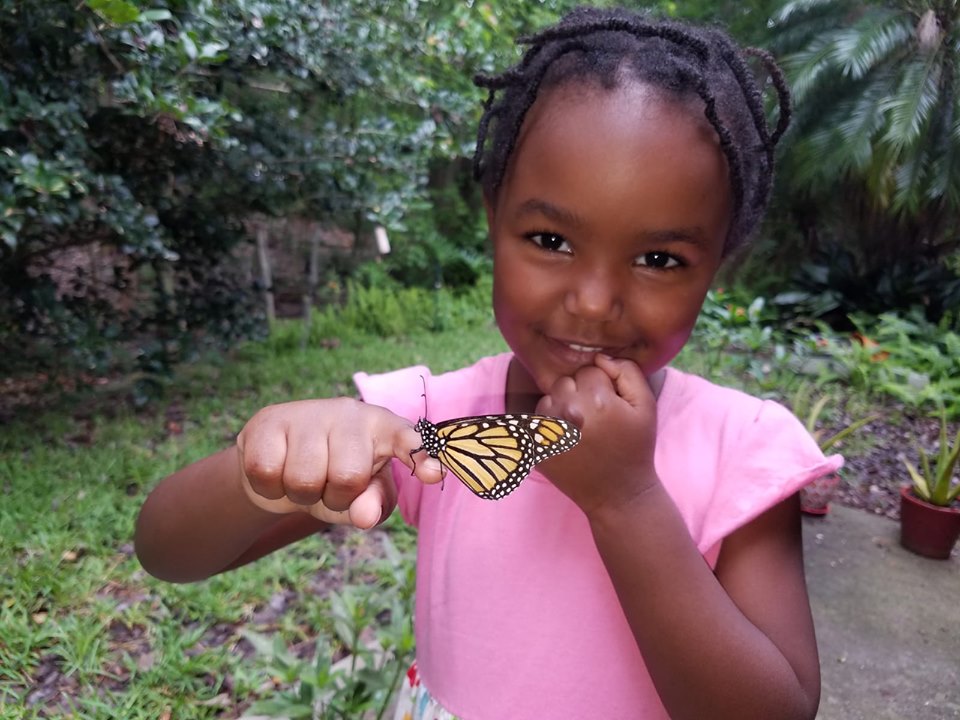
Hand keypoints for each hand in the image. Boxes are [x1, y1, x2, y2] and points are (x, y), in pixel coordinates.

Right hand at [235, 398, 443, 527]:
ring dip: (302, 494)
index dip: (420, 455)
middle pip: (348, 476)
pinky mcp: (268, 421)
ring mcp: (308, 413)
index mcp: (384, 429)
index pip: (407, 439)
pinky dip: (270, 487)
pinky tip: (278, 471)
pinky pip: (267, 473)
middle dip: (336, 496)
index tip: (433, 473)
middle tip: (330, 486)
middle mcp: (349, 413)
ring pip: (304, 478)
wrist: (278, 461)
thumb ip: (372, 505)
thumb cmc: (333, 476)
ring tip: (305, 479)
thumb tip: (365, 516)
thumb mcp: (362, 495)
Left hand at [536, 355, 658, 514]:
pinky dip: (545, 427)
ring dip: (560, 409)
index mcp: (596, 400)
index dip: (602, 387)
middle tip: (595, 421)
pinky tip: (564, 441)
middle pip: (565, 383)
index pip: (589, 371)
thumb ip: (628, 372)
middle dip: (578, 395)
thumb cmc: (635, 447)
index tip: (609, 408)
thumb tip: (600, 357)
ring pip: (548, 399)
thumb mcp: (645, 406)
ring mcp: (548, 432)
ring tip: (579, 431)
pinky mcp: (535, 448)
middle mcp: (568, 413)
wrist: (618, 493)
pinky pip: (534, 421)